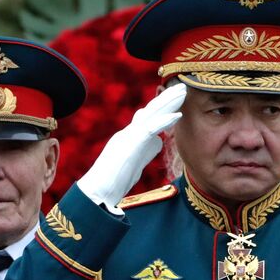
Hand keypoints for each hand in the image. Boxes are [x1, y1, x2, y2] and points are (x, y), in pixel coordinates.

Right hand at [76, 83, 186, 210]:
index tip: (175, 98)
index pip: (147, 118)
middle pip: (150, 111)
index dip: (162, 107)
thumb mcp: (133, 163)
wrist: (96, 192)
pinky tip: (178, 115)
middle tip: (183, 87)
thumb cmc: (112, 184)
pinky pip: (150, 129)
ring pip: (151, 114)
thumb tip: (158, 142)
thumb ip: (146, 150)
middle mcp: (127, 133)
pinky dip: (164, 121)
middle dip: (167, 99)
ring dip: (168, 102)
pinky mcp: (131, 145)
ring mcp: (128, 137)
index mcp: (128, 138)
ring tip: (183, 91)